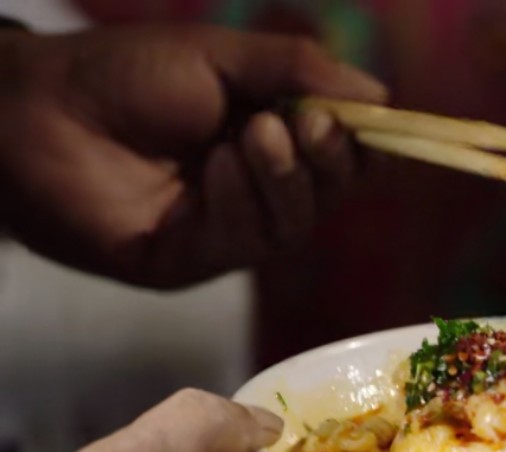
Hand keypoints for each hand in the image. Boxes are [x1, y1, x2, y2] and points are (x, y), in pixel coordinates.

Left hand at [0, 24, 384, 287]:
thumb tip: (383, 97)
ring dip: (282, 177)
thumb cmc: (128, 73)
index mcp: (273, 134)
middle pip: (332, 193)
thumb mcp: (226, 57)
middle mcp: (259, 185)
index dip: (365, 144)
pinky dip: (238, 201)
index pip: (346, 154)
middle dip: (330, 159)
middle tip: (307, 125)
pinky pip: (246, 242)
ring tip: (248, 134)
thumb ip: (303, 71)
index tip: (369, 121)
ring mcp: (228, 227)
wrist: (40, 111)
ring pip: (296, 222)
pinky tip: (209, 169)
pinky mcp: (194, 259)